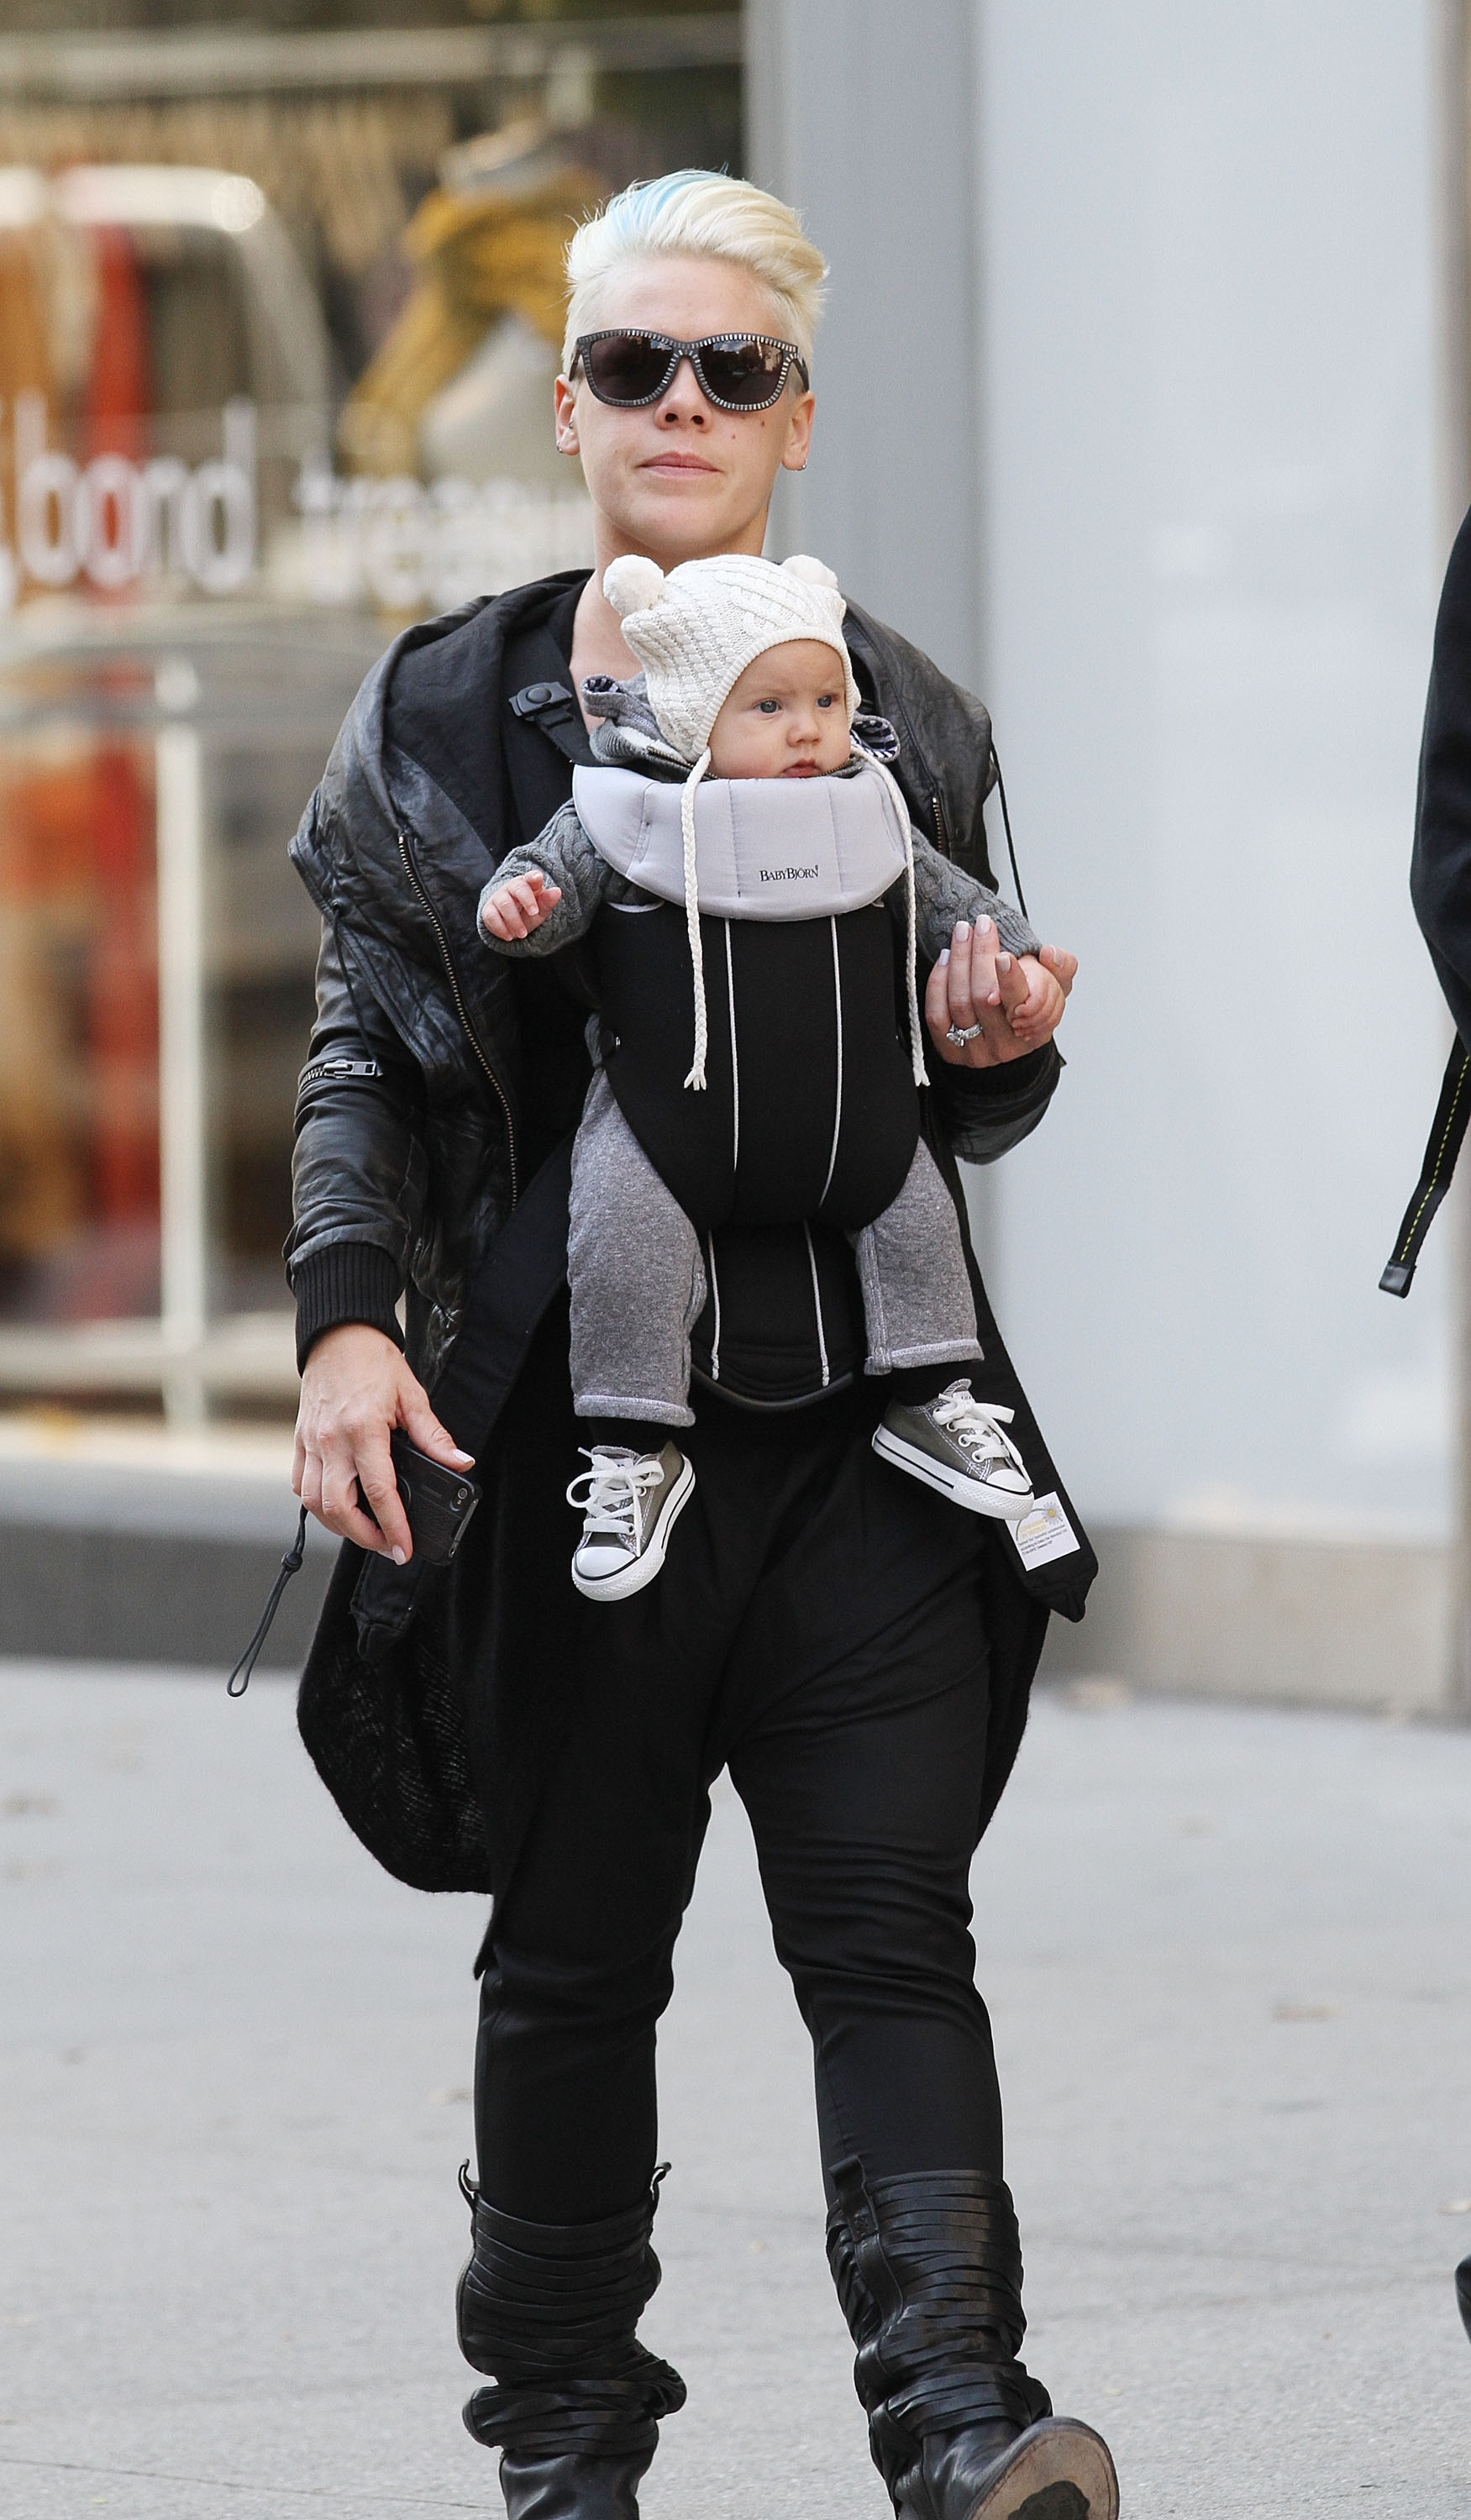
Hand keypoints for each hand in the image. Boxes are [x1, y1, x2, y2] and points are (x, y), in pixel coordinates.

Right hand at [293, 1321, 474, 1561]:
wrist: (338, 1335)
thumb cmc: (374, 1362)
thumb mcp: (413, 1396)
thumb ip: (435, 1436)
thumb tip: (460, 1463)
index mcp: (363, 1429)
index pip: (378, 1492)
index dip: (393, 1527)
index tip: (404, 1549)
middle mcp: (331, 1440)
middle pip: (339, 1509)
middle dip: (365, 1538)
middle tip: (389, 1546)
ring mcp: (310, 1443)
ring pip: (315, 1503)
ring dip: (339, 1527)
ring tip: (367, 1533)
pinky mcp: (299, 1441)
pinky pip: (300, 1485)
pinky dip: (318, 1505)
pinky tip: (338, 1508)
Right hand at [480, 869, 561, 941]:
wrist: (512, 925)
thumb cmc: (529, 912)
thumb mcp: (541, 909)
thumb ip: (548, 901)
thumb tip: (557, 891)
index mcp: (527, 884)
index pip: (531, 877)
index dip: (534, 877)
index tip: (538, 878)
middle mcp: (511, 887)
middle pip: (518, 888)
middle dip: (527, 900)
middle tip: (534, 914)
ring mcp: (498, 897)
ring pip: (504, 904)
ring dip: (514, 920)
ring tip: (522, 934)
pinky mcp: (488, 910)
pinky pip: (491, 916)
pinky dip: (500, 928)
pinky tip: (509, 937)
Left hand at [926, 919, 1077, 1066]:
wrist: (1005, 1035)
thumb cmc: (1029, 1004)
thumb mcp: (1055, 985)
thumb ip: (1062, 966)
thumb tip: (1050, 954)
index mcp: (1034, 1028)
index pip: (1021, 1003)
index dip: (1010, 979)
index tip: (1003, 955)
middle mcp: (1005, 1044)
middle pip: (984, 997)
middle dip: (979, 955)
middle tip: (979, 926)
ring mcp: (975, 1051)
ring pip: (959, 1002)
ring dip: (958, 961)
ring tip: (963, 934)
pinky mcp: (951, 1051)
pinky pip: (937, 1015)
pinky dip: (939, 982)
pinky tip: (946, 959)